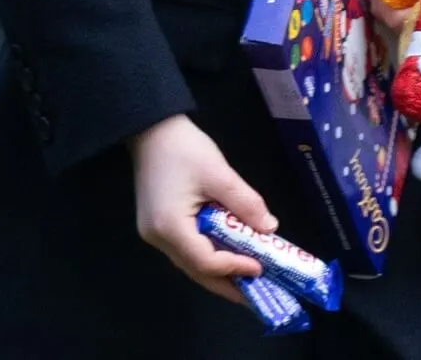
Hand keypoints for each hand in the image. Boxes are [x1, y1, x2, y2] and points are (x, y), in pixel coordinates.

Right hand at [128, 114, 277, 304]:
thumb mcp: (219, 173)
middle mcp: (158, 238)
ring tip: (244, 276)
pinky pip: (185, 248)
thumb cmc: (184, 148)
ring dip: (217, 270)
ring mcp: (154, 233)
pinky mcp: (156, 224)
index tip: (260, 267)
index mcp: (170, 227)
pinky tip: (224, 253)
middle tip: (255, 293)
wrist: (151, 128)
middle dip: (227, 283)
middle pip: (196, 270)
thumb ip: (245, 203)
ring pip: (189, 262)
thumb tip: (269, 228)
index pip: (205, 262)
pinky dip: (206, 254)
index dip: (234, 267)